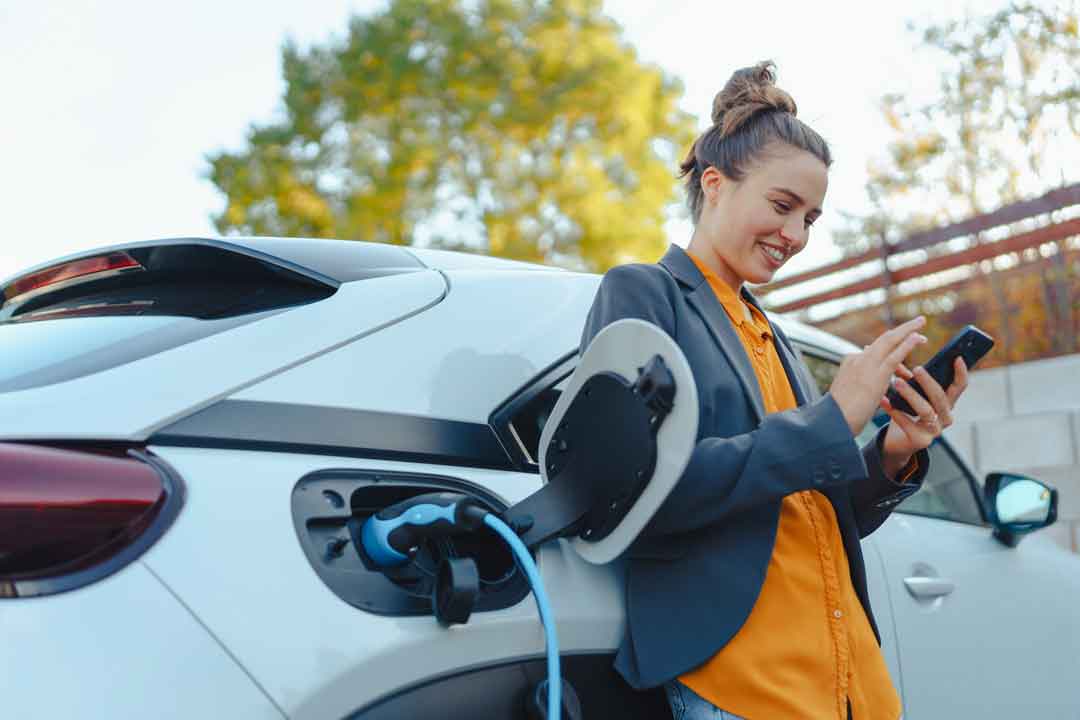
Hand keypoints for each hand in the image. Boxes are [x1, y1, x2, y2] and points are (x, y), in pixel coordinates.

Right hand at [830, 316, 927, 435]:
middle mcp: (857, 359)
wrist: (834, 422)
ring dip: (908, 332)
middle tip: (919, 321)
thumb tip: (875, 387)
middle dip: (903, 329)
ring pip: (890, 341)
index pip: (875, 349)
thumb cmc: (841, 414)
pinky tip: (918, 338)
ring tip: (923, 330)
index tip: (904, 342)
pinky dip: (907, 344)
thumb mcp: (850, 393)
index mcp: (850, 362)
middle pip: (884, 339)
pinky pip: (895, 356)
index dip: (893, 344)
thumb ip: (862, 384)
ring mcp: (866, 365)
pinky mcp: (876, 376)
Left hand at [879, 356, 969, 471]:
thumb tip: (898, 353)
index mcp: (947, 403)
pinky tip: (883, 400)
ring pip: (925, 410)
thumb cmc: (907, 412)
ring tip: (896, 382)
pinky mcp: (920, 441)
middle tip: (917, 368)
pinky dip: (893, 410)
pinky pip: (907, 423)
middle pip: (941, 397)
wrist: (897, 441)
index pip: (959, 387)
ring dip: (910, 394)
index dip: (961, 372)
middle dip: (928, 382)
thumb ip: (911, 378)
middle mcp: (945, 417)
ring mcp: (935, 431)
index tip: (957, 357)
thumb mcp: (913, 394)